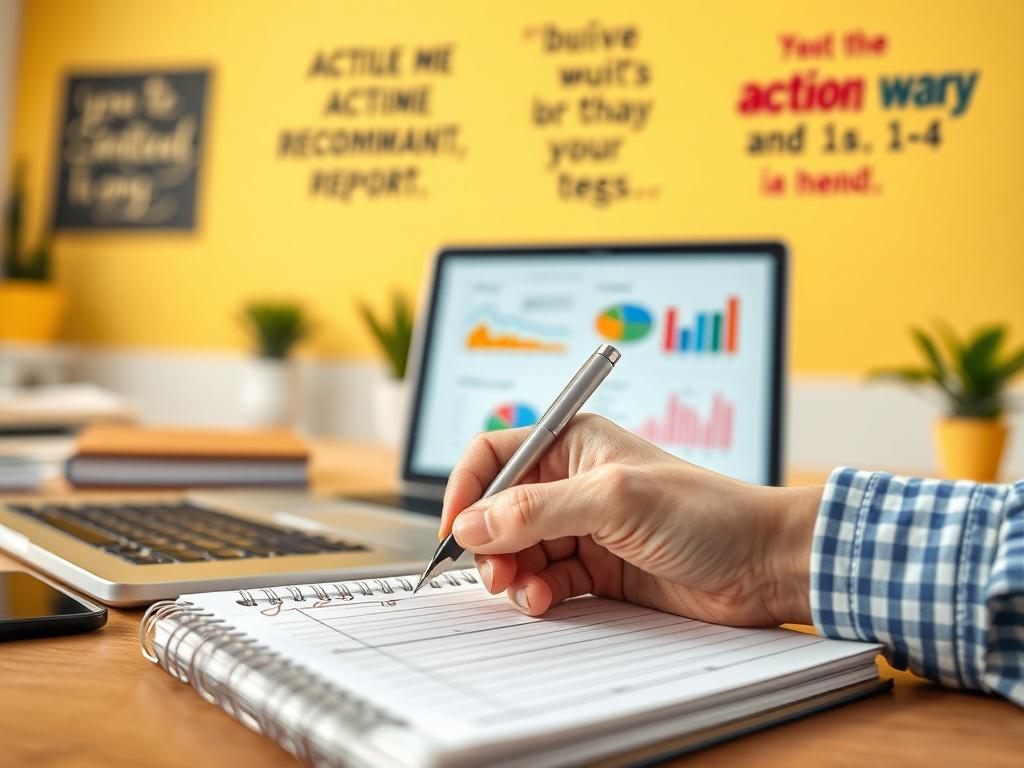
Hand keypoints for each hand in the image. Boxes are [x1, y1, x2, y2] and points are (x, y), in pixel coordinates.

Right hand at [439, 414, 818, 625]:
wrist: (761, 565)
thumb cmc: (703, 512)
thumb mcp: (613, 499)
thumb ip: (536, 510)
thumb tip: (471, 523)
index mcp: (572, 443)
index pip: (495, 456)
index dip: (467, 489)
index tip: (455, 530)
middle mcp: (572, 482)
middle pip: (500, 509)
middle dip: (490, 542)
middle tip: (496, 571)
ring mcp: (584, 527)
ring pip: (518, 549)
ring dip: (513, 572)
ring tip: (528, 591)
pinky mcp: (597, 568)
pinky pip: (546, 579)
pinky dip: (538, 592)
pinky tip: (546, 601)